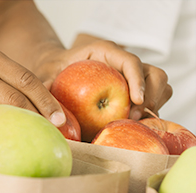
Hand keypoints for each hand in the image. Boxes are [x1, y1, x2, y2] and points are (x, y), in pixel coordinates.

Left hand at [36, 34, 172, 120]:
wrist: (58, 69)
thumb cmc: (54, 71)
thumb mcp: (47, 76)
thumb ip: (46, 87)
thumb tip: (48, 113)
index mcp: (105, 52)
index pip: (130, 61)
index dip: (137, 80)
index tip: (137, 100)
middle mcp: (123, 62)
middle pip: (154, 74)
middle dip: (150, 96)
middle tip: (134, 117)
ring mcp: (133, 75)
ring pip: (160, 85)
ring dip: (154, 105)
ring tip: (136, 123)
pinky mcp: (135, 89)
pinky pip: (154, 98)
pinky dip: (150, 112)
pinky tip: (135, 126)